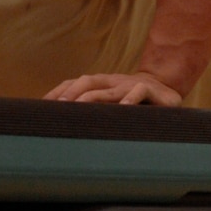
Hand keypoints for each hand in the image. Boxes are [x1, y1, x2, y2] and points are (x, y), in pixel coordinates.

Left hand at [45, 71, 183, 105]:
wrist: (168, 89)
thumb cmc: (134, 102)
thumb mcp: (113, 105)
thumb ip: (94, 113)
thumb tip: (65, 128)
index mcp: (102, 84)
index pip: (75, 84)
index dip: (59, 92)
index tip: (42, 106)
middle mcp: (113, 82)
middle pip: (88, 81)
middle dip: (71, 92)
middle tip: (58, 107)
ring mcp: (131, 85)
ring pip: (109, 88)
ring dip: (92, 97)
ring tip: (78, 106)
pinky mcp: (150, 91)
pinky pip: (139, 91)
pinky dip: (131, 99)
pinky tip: (123, 108)